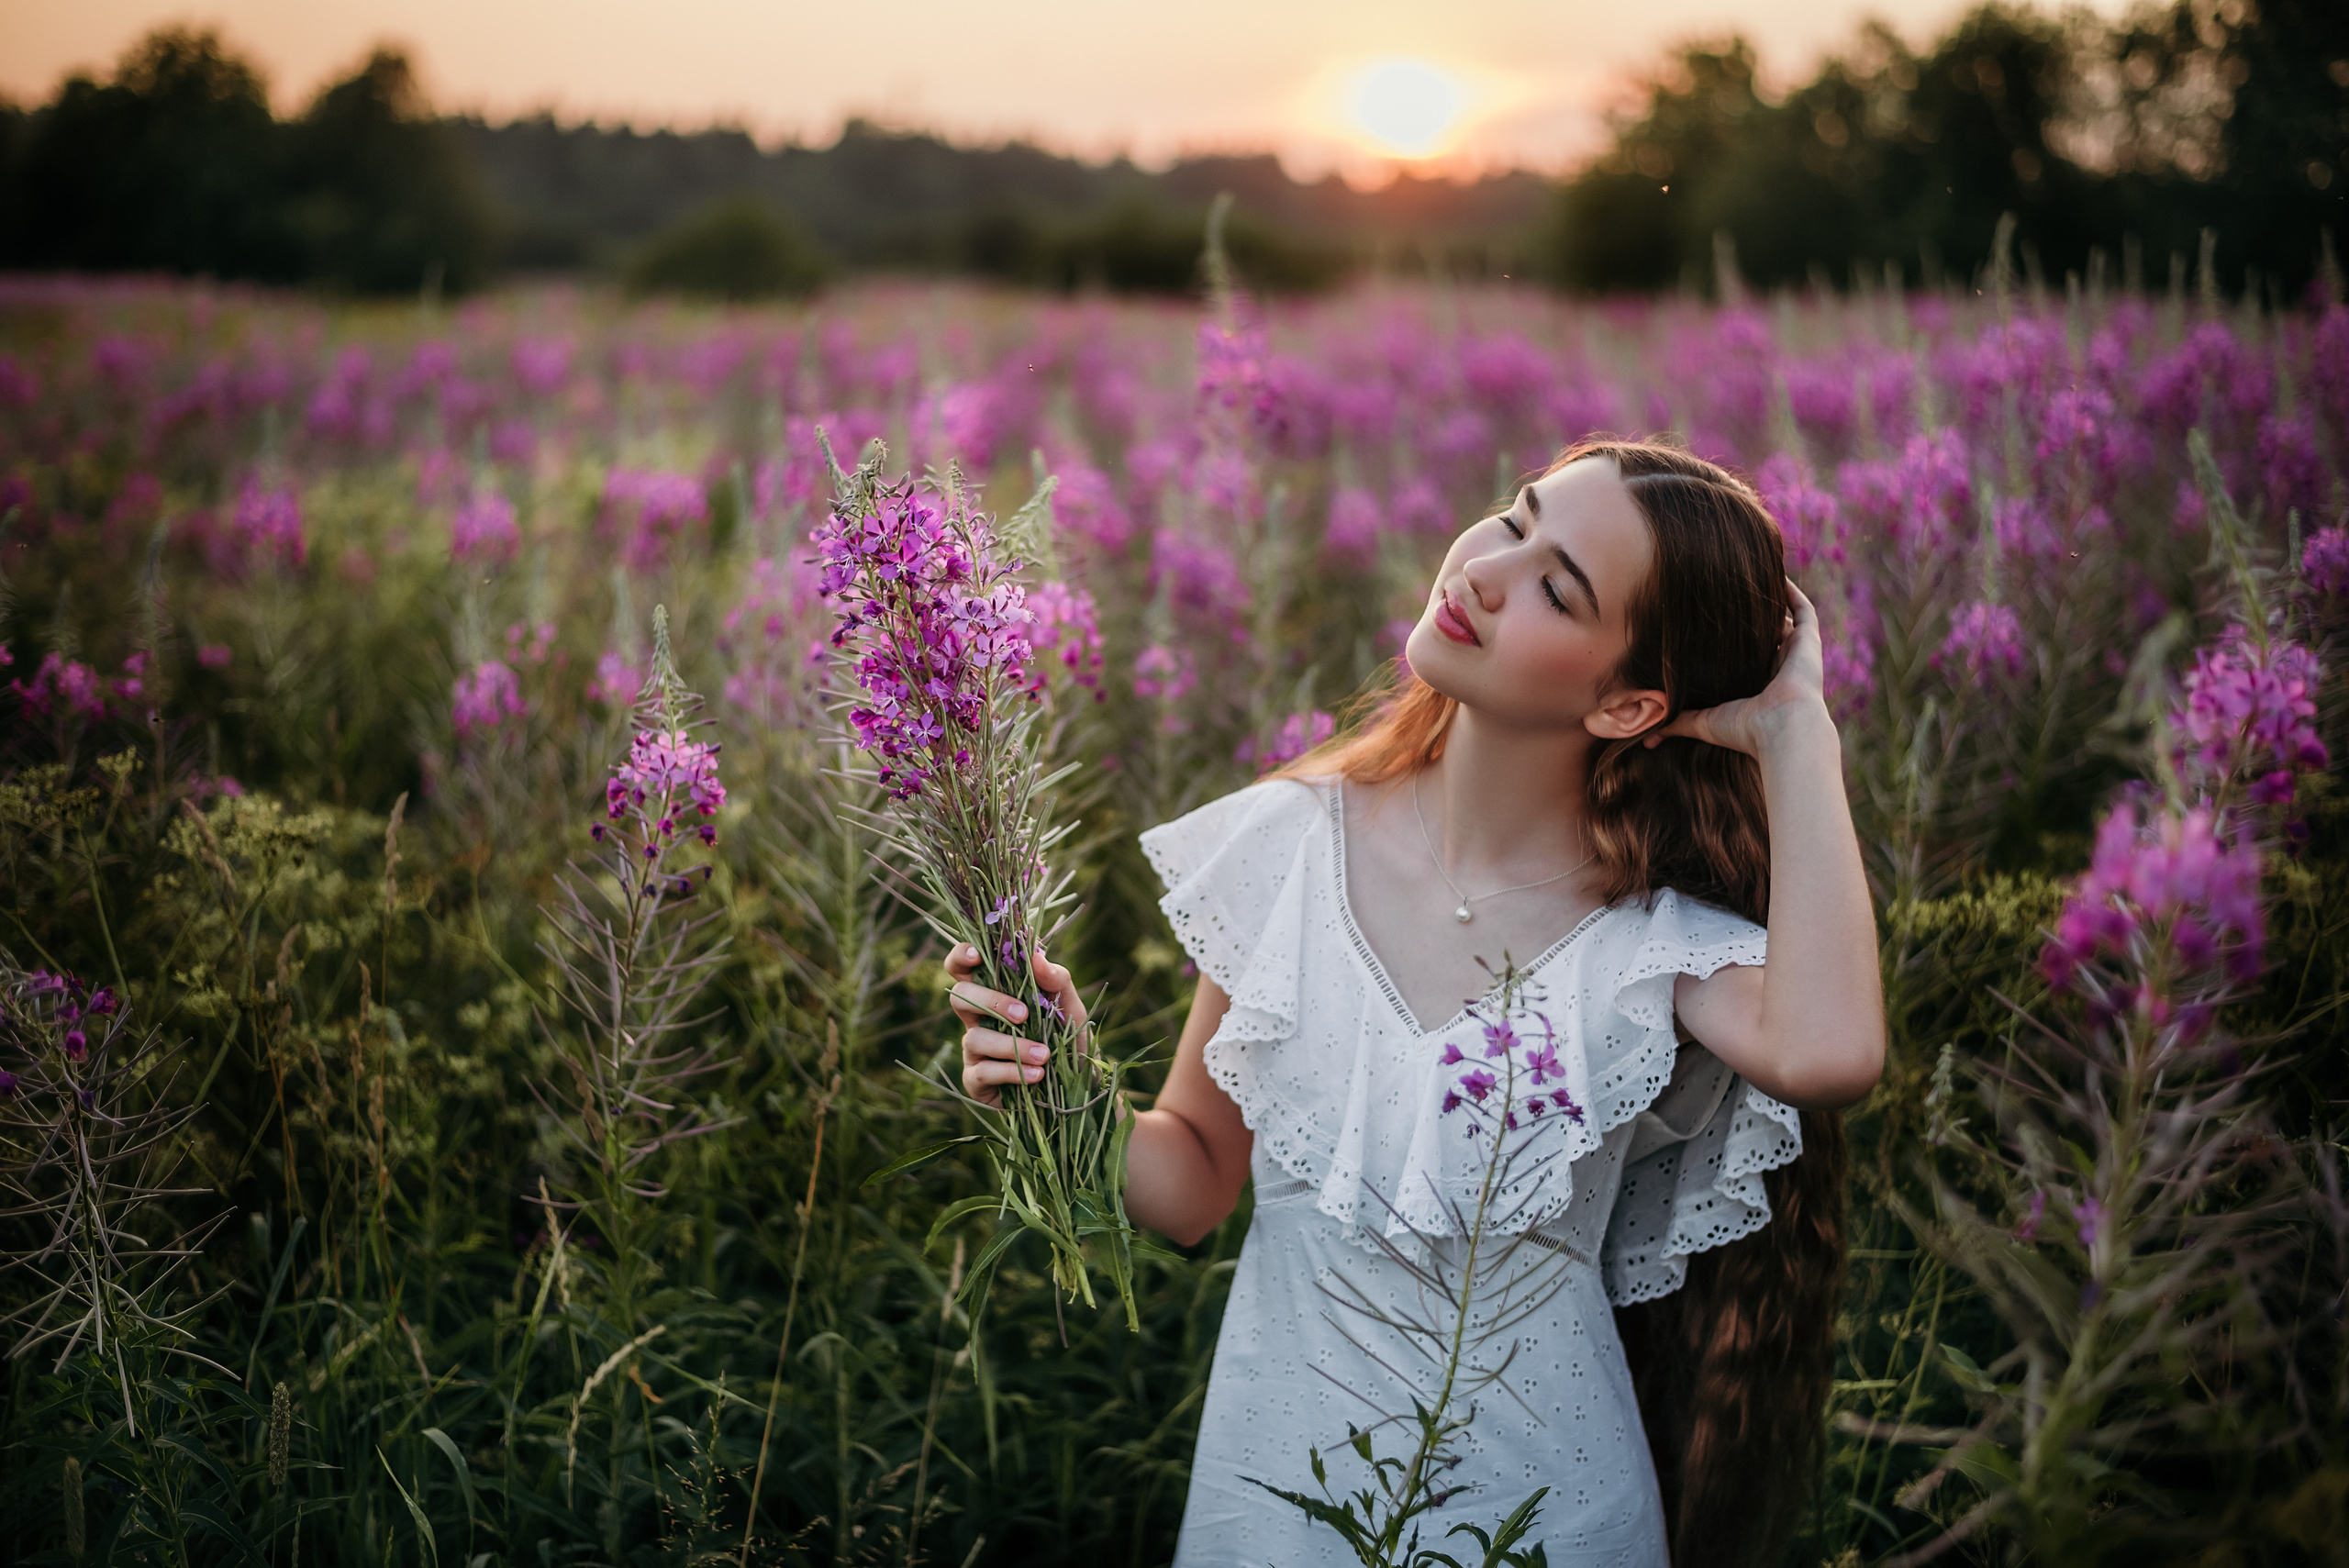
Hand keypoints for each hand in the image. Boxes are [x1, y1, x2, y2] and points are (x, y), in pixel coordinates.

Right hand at [947, 941, 1088, 1106]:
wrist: (1075, 1084)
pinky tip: (1037, 1074)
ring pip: (974, 1038)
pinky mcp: (976, 1080)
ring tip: (1044, 1055)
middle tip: (1023, 1014)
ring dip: (1011, 1045)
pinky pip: (982, 1072)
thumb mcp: (1069, 1006)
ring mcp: (974, 1050)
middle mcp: (977, 1018)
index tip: (976, 956)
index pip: (961, 968)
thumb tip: (1037, 957)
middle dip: (989, 1001)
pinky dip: (1011, 1072)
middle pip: (959, 997)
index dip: (960, 957)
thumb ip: (1057, 980)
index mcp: (993, 992)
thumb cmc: (1067, 1037)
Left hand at [1644, 577, 1833, 758]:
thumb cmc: (1744, 729)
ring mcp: (1798, 653)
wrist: (1781, 728)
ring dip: (1771, 601)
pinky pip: (1804, 610)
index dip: (1734, 643)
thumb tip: (1647, 740)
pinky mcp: (1809, 641)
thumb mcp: (1703, 723)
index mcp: (1761, 686)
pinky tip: (1776, 574)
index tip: (1711, 625)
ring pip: (1786, 619)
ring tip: (1752, 577)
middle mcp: (1782, 668)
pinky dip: (1791, 592)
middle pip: (1767, 636)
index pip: (1749, 659)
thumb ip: (1678, 723)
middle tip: (1729, 594)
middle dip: (1753, 618)